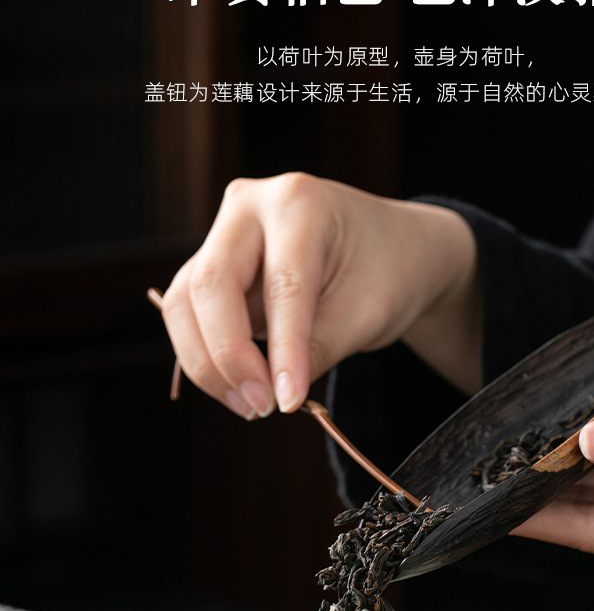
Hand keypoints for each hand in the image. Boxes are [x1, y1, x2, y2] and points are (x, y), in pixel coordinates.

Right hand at [159, 173, 480, 417]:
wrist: (390, 247)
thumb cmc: (386, 270)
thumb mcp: (368, 313)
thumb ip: (318, 349)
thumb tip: (275, 395)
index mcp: (300, 204)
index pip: (282, 286)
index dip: (282, 350)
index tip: (287, 401)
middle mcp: (250, 207)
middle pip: (210, 285)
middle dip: (228, 356)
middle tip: (261, 407)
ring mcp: (224, 233)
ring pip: (185, 302)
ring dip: (208, 363)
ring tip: (251, 405)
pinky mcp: (212, 263)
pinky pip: (189, 313)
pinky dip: (207, 356)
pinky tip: (240, 386)